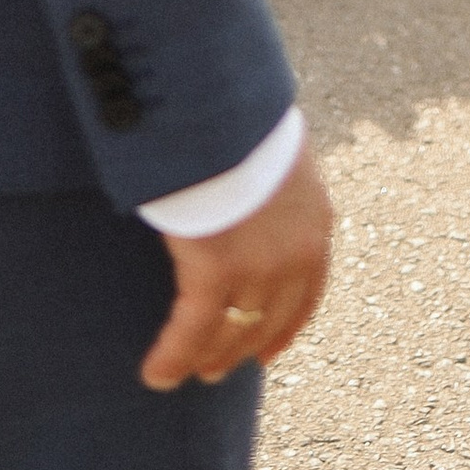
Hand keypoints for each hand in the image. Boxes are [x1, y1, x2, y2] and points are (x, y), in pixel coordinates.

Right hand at [142, 132, 334, 389]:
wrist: (224, 95)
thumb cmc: (239, 111)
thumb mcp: (272, 146)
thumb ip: (268, 178)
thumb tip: (248, 182)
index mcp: (314, 223)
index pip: (307, 293)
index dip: (284, 327)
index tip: (266, 350)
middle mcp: (296, 253)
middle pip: (268, 320)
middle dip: (240, 347)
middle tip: (216, 367)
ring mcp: (259, 266)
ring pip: (230, 332)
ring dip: (205, 358)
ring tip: (183, 374)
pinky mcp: (216, 268)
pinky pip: (192, 330)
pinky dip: (173, 357)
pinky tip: (154, 374)